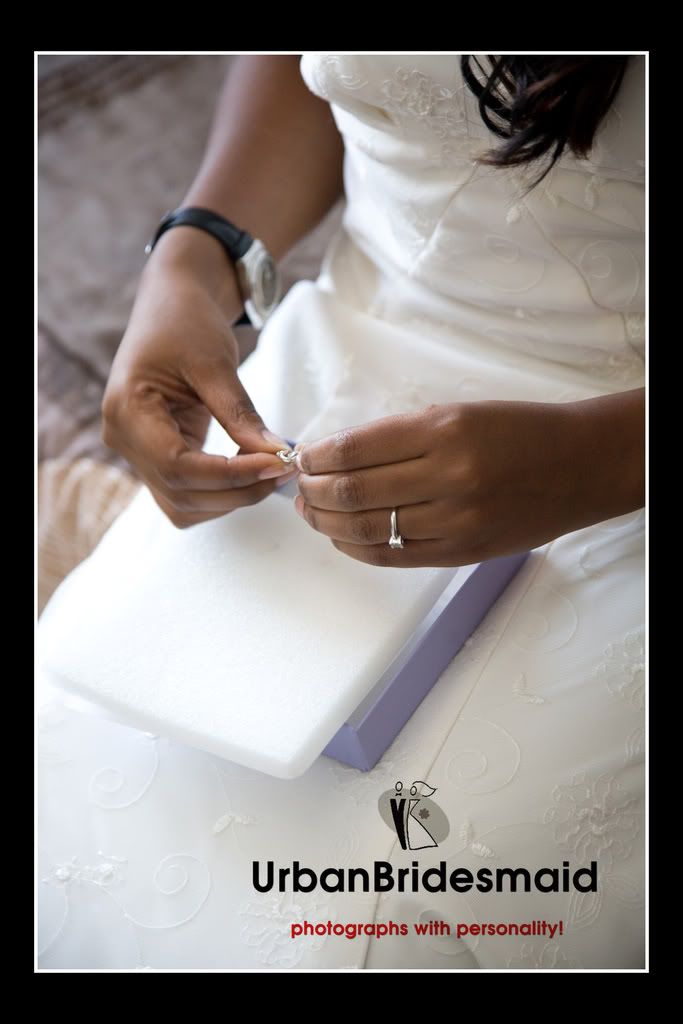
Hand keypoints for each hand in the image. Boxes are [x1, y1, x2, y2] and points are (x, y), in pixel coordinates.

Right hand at [102, 240, 295, 527]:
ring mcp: (136, 451)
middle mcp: (123, 438)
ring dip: (230, 498)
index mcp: (126, 409)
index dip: (229, 474)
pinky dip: (221, 492)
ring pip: (182, 505)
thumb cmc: (186, 321)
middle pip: (180, 493)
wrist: (171, 304)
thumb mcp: (215, 362)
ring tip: (271, 471)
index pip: (177, 465)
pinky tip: (251, 472)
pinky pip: (186, 494)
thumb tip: (276, 456)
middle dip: (236, 491)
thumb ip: (241, 415)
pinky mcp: (155, 456)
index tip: (276, 464)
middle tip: (284, 470)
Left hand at [293, 395, 643, 566]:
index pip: (354, 449)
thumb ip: (399, 436)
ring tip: (310, 512)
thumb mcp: (458, 413)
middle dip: (311, 491)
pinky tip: (342, 538)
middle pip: (351, 492)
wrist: (579, 467)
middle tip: (298, 486)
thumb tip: (337, 455)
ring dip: (325, 523)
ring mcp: (455, 521)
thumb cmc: (519, 432)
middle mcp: (447, 477)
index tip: (302, 456)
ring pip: (365, 530)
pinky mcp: (461, 553)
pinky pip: (393, 557)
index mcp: (443, 431)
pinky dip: (356, 549)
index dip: (317, 456)